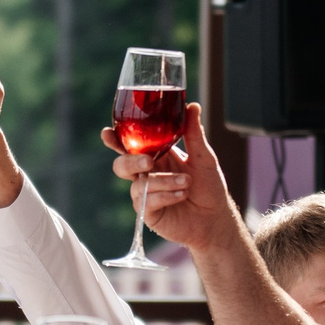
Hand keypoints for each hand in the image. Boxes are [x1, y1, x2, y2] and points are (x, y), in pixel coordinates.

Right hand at [101, 103, 240, 253]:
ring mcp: (145, 195)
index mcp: (155, 157)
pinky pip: (147, 201)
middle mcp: (146, 175)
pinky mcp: (148, 213)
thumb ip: (193, 134)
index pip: (130, 146)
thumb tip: (192, 106)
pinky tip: (181, 195)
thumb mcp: (203, 157)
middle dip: (131, 161)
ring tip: (186, 182)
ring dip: (163, 181)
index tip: (108, 133)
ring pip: (139, 184)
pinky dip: (166, 195)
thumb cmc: (209, 187)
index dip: (115, 140)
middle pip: (121, 165)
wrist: (216, 218)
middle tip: (149, 161)